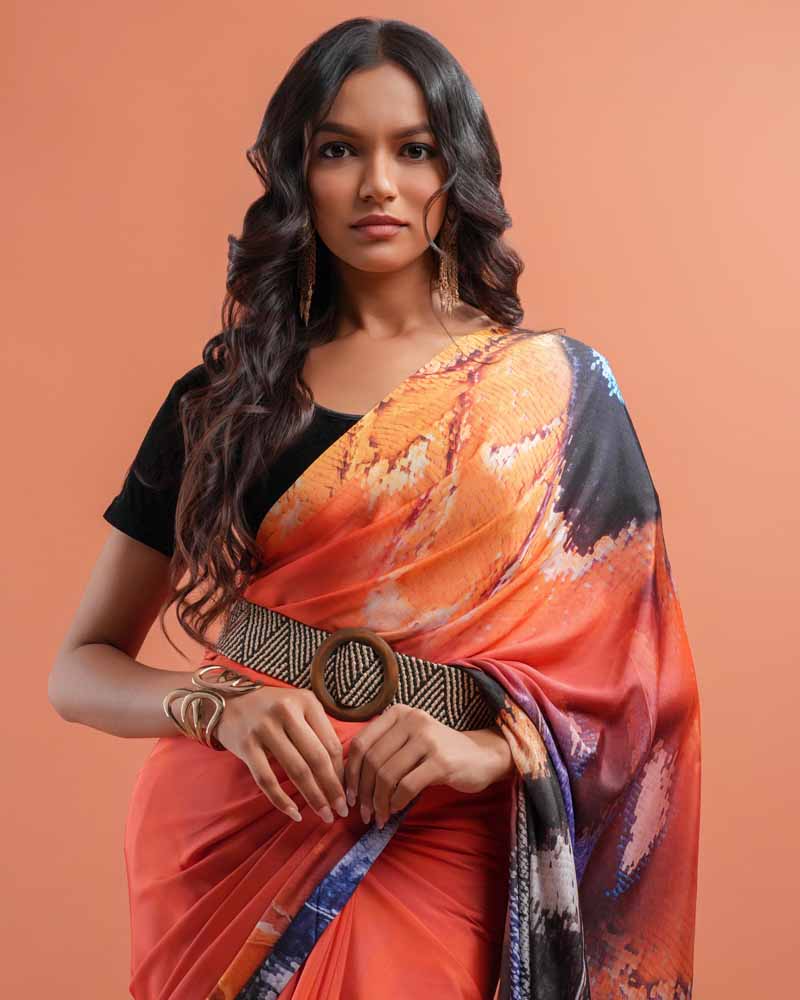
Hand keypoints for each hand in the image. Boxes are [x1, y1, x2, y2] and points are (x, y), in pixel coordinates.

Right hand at [214, 686, 348, 824]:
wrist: (228, 702)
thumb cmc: (272, 709)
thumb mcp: (299, 708)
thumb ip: (318, 731)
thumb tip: (340, 772)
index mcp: (306, 701)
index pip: (330, 743)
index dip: (341, 772)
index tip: (347, 792)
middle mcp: (287, 711)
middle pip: (317, 758)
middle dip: (332, 788)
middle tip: (341, 811)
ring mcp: (264, 728)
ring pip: (296, 770)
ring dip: (313, 797)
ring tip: (324, 815)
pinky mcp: (246, 745)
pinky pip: (267, 779)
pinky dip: (282, 800)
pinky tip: (295, 814)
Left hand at [343, 704, 512, 828]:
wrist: (481, 756)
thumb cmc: (437, 753)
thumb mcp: (408, 741)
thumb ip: (382, 750)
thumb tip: (349, 781)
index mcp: (398, 713)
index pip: (361, 743)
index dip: (351, 773)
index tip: (350, 795)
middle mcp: (411, 720)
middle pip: (372, 760)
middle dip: (363, 792)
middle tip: (364, 813)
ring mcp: (427, 739)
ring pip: (387, 774)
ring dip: (378, 802)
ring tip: (378, 816)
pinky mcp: (440, 761)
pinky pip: (406, 786)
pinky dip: (396, 802)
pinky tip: (395, 810)